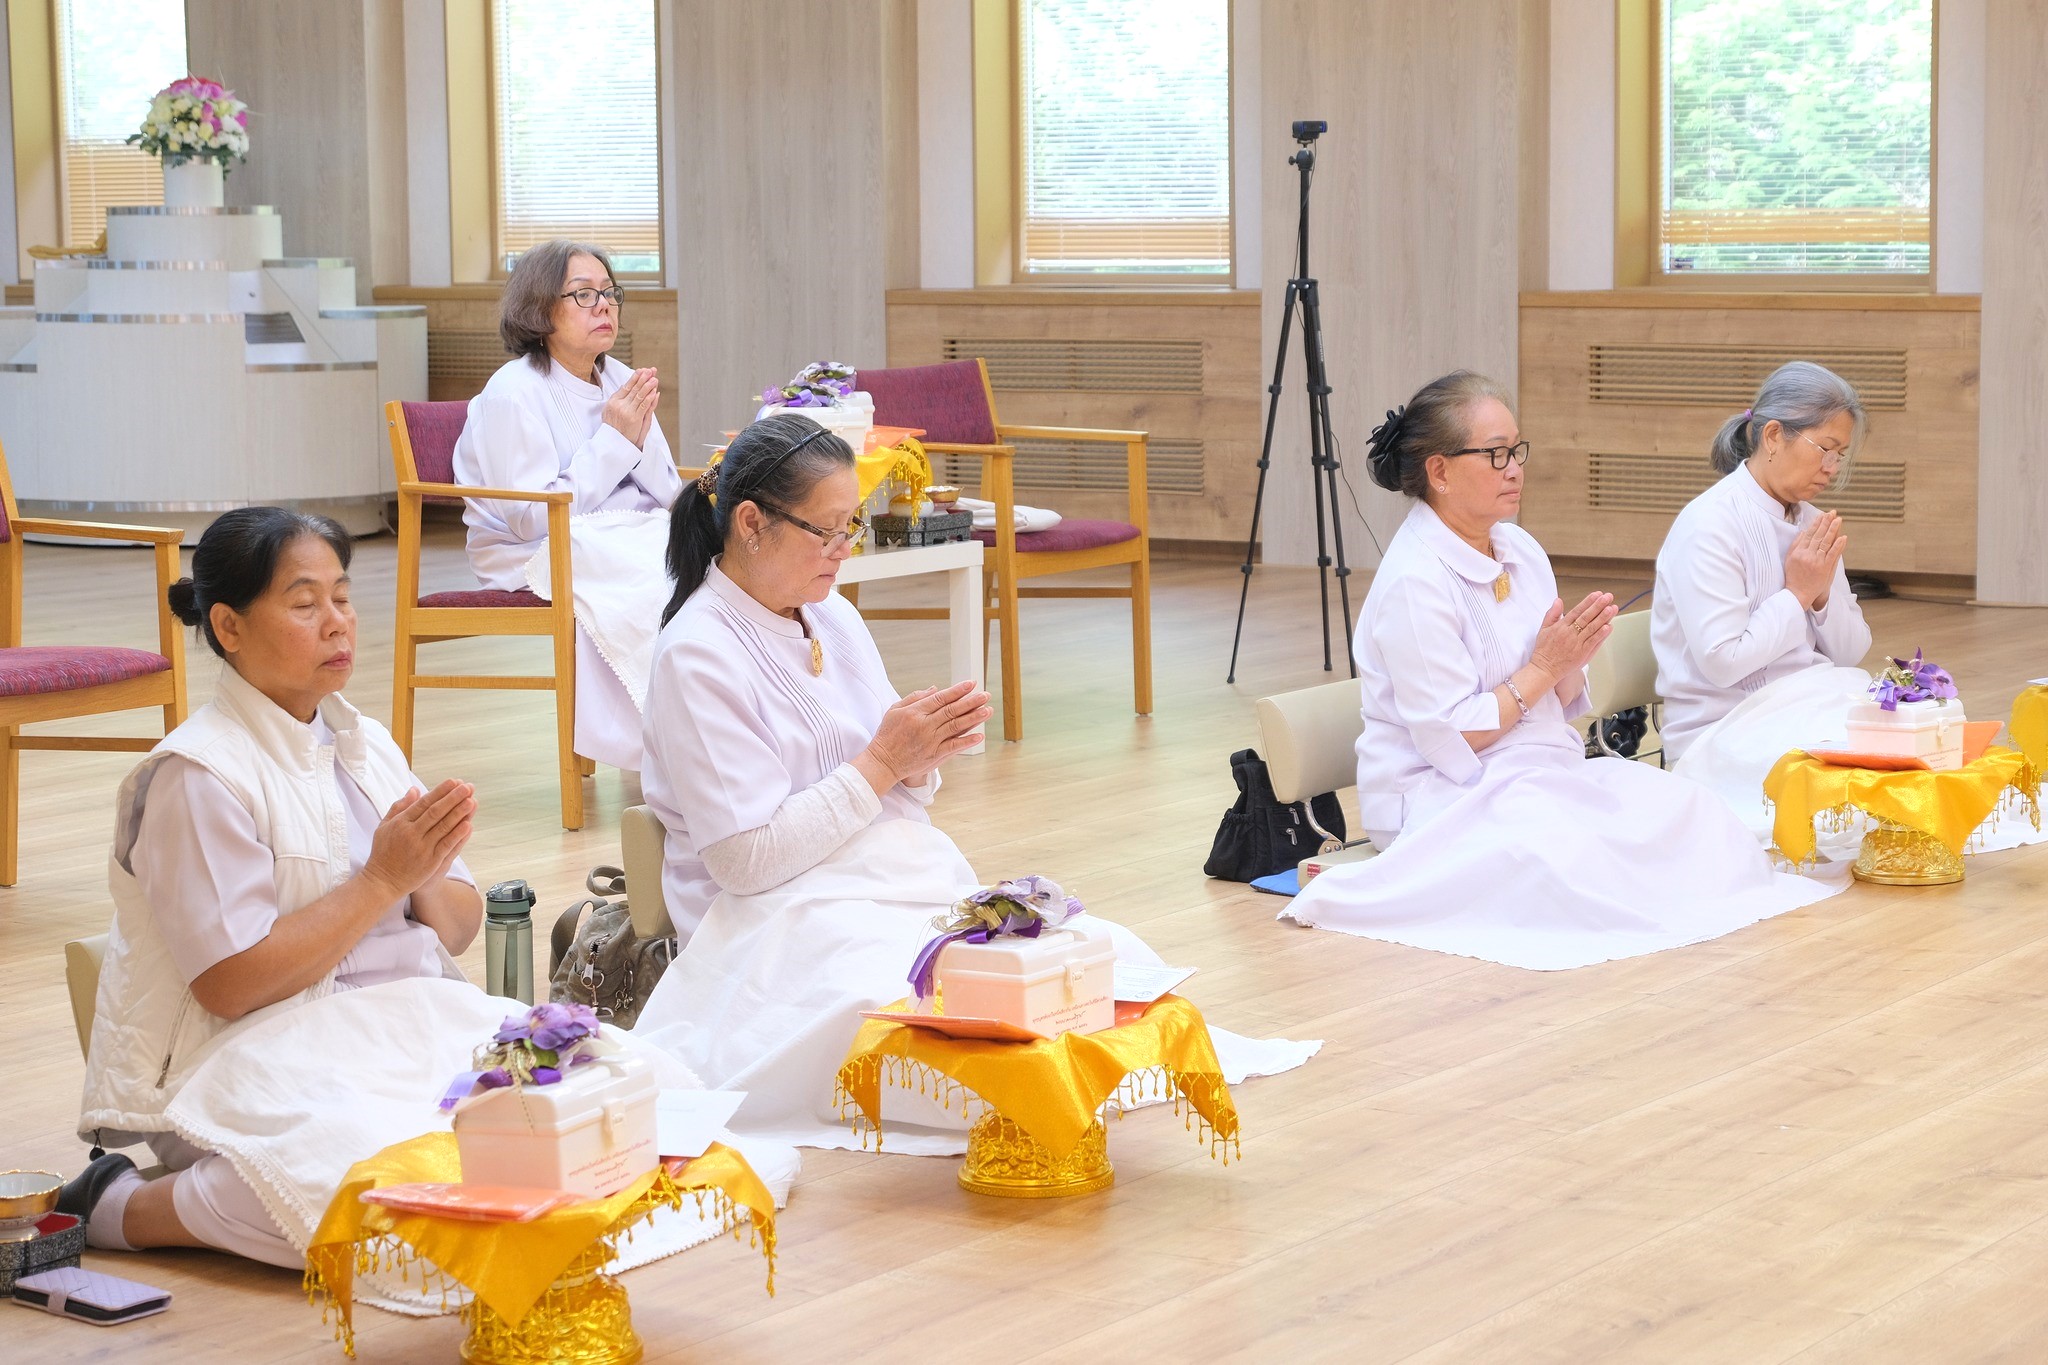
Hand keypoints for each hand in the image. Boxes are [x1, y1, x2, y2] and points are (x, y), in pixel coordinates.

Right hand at [364, 779, 475, 900]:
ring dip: (459, 813)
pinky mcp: (430, 862)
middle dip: (453, 798)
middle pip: (436, 812)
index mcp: (401, 823)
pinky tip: (468, 825)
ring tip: (472, 801)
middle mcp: (411, 833)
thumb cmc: (383, 852)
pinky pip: (447, 845)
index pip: (424, 803)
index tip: (454, 781)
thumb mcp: (384, 826)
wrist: (383, 881)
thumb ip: (399, 807)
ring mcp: (422, 848)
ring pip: (443, 827)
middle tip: (467, 787)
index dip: (440, 791)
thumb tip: (415, 789)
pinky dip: (458, 835)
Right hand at [600, 369, 658, 448]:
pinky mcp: (634, 419)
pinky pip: (643, 406)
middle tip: (650, 371)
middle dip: (643, 379)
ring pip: (639, 396)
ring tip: (654, 379)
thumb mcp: (610, 411)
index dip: (634, 378)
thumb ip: (619, 399)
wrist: (612, 443)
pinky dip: (649, 398)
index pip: (626, 387)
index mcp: (613, 401)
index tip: (641, 370)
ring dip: (648, 386)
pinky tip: (654, 392)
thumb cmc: (613, 427)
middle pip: (633, 389)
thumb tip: (626, 386)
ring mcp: (626, 411)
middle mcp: (619, 405)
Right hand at [861, 680, 991, 786]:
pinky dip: (966, 741)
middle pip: (951, 711)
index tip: (971, 683)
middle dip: (971, 702)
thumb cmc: (888, 735)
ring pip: (955, 727)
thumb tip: (935, 688)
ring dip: (973, 718)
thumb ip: (915, 698)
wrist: (883, 762)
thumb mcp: (895, 710)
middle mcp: (924, 725)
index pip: (941, 698)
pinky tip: (979, 736)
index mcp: (915, 712)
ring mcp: (930, 741)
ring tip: (988, 710)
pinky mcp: (933, 756)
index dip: (957, 690)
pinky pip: (953, 747)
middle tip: (986, 695)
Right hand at [1528, 591, 1615, 683]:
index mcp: (1561, 626)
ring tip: (1612, 609)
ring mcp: (1577, 644)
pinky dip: (1601, 634)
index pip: (1577, 611)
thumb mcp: (1543, 629)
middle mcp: (1569, 633)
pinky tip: (1608, 627)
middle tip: (1607, 597)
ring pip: (1592, 628)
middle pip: (1586, 617)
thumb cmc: (1544, 651)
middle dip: (1598, 606)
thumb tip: (1558, 600)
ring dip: (1603, 618)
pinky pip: (1593, 642)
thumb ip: (1552, 614)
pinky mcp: (1582, 653)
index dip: (1588, 602)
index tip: (1597, 594)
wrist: (1544, 669)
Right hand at [1784, 511, 1845, 609]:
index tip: (1822, 515)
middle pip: (1818, 536)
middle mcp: (1807, 555)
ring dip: (1833, 530)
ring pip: (1826, 542)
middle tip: (1832, 513)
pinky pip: (1832, 554)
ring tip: (1838, 520)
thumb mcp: (1789, 559)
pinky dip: (1838, 545)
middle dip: (1826, 523)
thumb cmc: (1793, 577)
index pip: (1809, 534)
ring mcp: (1816, 561)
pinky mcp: (1824, 568)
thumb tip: (1804, 532)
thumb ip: (1796, 545)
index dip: (1816, 523)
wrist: (1798, 593)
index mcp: (1798, 552)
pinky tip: (1843, 537)